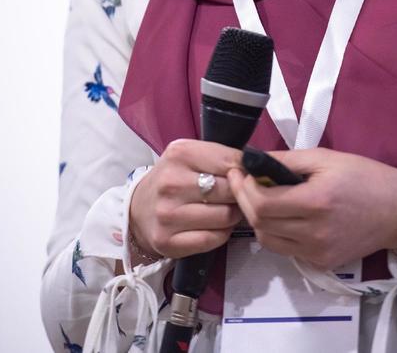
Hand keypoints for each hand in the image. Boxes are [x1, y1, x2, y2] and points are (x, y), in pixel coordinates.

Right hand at [129, 139, 242, 259]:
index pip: (231, 162)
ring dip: (233, 215)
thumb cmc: (173, 178)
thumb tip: (258, 167)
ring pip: (225, 217)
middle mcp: (171, 183)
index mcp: (180, 154)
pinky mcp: (169, 242)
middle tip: (236, 195)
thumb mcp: (191, 155)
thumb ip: (221, 157)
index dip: (246, 171)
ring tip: (225, 209)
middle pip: (230, 190)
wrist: (138, 208)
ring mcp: (168, 214)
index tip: (249, 176)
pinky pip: (214, 239)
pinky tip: (214, 225)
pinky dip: (222, 233)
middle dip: (240, 194)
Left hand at [227, 148, 396, 269]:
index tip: (238, 172)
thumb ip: (286, 160)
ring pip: (268, 241)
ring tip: (263, 198)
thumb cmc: (363, 176)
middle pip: (260, 224)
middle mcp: (314, 234)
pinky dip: (277, 232)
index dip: (243, 188)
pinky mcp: (322, 264)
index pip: (261, 204)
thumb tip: (252, 161)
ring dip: (258, 219)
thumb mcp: (325, 158)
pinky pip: (287, 249)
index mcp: (316, 203)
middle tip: (244, 182)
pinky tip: (284, 215)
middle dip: (245, 201)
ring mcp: (318, 254)